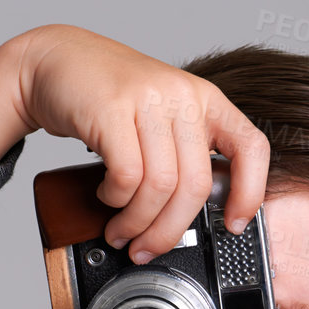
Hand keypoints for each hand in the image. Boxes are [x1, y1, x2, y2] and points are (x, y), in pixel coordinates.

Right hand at [12, 24, 269, 257]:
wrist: (58, 60)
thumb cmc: (107, 100)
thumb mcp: (158, 120)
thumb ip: (179, 156)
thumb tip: (185, 218)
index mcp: (205, 100)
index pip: (250, 147)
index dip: (249, 192)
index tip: (233, 225)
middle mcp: (183, 96)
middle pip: (195, 184)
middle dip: (169, 230)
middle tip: (146, 248)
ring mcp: (149, 99)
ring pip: (159, 186)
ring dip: (136, 222)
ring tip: (120, 231)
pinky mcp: (112, 109)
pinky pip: (127, 176)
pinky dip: (115, 199)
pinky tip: (106, 195)